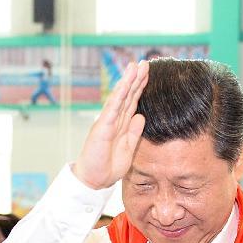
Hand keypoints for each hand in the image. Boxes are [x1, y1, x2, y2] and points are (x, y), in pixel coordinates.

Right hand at [73, 60, 148, 188]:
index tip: (148, 73)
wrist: (95, 180)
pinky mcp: (102, 128)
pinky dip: (118, 97)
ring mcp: (107, 122)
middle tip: (145, 62)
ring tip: (135, 66)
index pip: (132, 102)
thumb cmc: (109, 166)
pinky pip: (111, 109)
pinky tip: (124, 85)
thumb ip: (134, 132)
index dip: (140, 87)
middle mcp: (113, 120)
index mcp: (120, 124)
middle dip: (136, 79)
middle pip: (127, 95)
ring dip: (127, 82)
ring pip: (119, 98)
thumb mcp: (128, 148)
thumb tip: (141, 116)